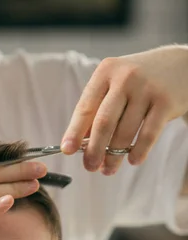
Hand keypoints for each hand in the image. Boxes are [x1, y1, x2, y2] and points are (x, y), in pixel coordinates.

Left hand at [61, 45, 187, 174]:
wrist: (181, 65)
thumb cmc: (139, 81)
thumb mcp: (116, 85)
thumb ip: (98, 109)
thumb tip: (79, 143)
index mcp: (106, 72)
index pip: (85, 107)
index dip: (74, 131)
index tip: (67, 150)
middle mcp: (125, 77)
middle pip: (103, 122)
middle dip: (94, 150)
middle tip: (89, 167)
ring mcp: (146, 89)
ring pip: (125, 132)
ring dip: (114, 156)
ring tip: (109, 169)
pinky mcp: (165, 102)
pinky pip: (148, 135)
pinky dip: (138, 151)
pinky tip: (133, 161)